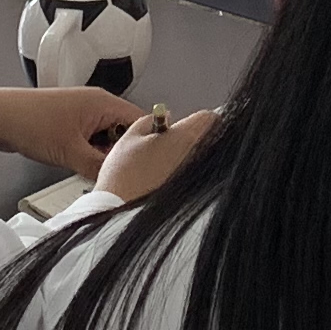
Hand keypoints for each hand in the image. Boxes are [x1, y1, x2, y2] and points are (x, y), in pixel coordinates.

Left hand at [0, 85, 141, 179]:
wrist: (0, 118)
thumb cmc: (32, 123)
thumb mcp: (70, 152)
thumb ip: (99, 167)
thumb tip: (119, 179)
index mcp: (104, 103)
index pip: (140, 121)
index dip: (147, 142)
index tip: (150, 164)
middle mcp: (97, 105)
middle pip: (125, 132)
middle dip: (123, 154)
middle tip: (120, 173)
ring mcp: (84, 114)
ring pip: (107, 139)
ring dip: (104, 156)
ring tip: (98, 171)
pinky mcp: (72, 124)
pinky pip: (92, 140)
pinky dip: (91, 154)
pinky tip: (84, 166)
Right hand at [95, 104, 218, 202]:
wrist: (120, 212)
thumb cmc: (124, 175)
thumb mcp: (129, 138)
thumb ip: (149, 121)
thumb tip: (163, 117)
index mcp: (185, 137)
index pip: (210, 118)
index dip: (198, 118)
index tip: (187, 122)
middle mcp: (197, 155)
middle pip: (210, 139)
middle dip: (195, 137)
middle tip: (174, 141)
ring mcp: (197, 177)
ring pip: (203, 159)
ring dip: (190, 156)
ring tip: (166, 162)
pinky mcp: (193, 195)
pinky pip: (196, 177)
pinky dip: (187, 175)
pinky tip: (165, 179)